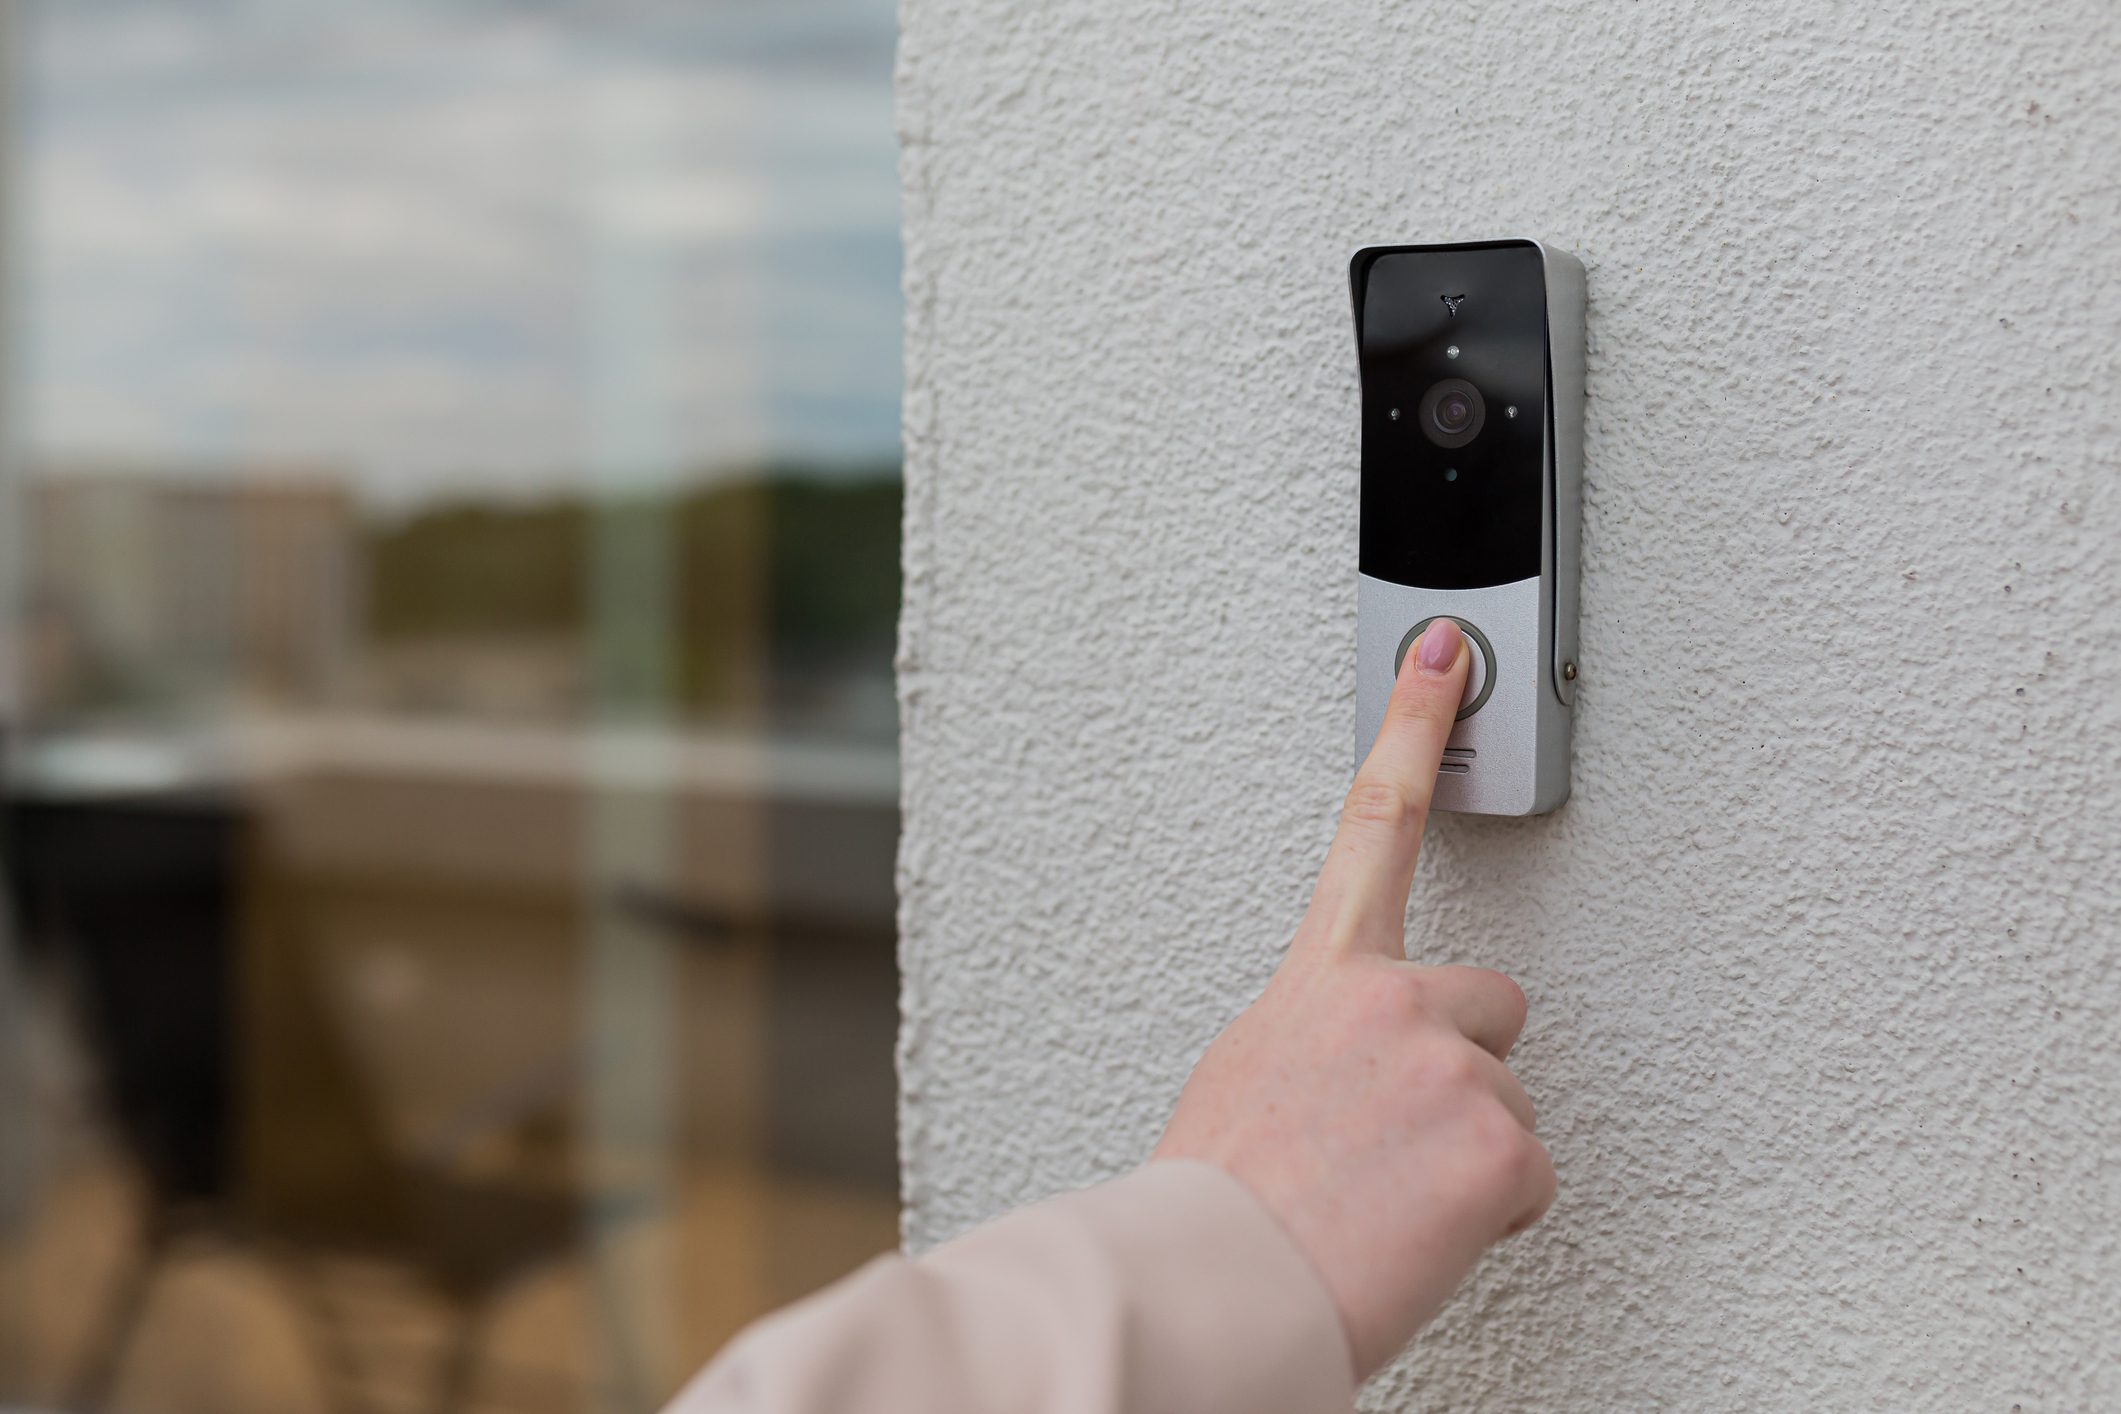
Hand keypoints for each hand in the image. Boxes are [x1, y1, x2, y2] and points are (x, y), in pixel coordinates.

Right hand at [1153, 617, 1553, 1379]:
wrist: (1220, 1283)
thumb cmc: (1220, 1196)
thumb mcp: (1246, 1076)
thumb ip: (1318, 1033)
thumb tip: (1350, 1057)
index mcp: (1322, 979)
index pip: (1373, 822)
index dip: (1415, 723)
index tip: (1449, 651)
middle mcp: (1393, 999)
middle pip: (1493, 1003)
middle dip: (1465, 1063)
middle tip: (1397, 1137)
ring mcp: (1453, 1065)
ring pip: (1506, 1103)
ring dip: (1465, 1155)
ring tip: (1387, 1201)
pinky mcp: (1498, 1142)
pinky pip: (1527, 1176)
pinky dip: (1487, 1214)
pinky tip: (1417, 1231)